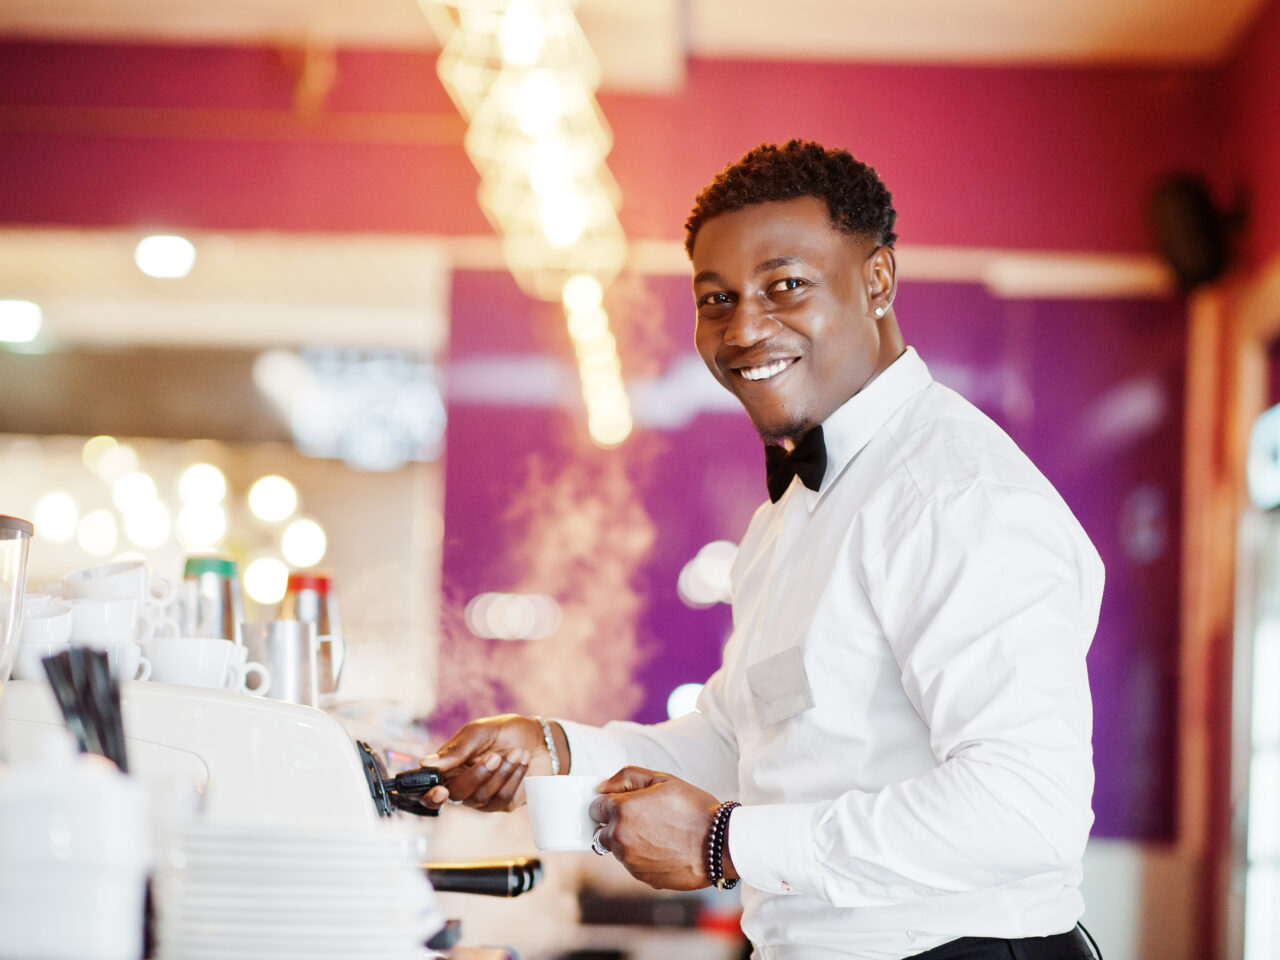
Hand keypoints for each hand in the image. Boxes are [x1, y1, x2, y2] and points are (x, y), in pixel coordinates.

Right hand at [420, 714, 550, 812]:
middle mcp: (462, 785)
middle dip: (478, 775)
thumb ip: (456, 749)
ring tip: (517, 752)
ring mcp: (482, 797)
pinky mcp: (502, 804)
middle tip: (496, 756)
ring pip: (482, 797)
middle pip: (457, 794)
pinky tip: (522, 762)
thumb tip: (426, 763)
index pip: (429, 789)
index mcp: (450, 766)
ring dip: (502, 772)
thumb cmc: (507, 731)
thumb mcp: (481, 731)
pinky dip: (514, 777)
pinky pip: (502, 798)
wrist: (540, 739)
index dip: (429, 796)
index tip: (439, 791)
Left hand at [588, 766, 726, 890]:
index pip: (596, 807)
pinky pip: (632, 864)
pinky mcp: (642, 877)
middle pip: (601, 830)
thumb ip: (626, 777)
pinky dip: (641, 857)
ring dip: (628, 841)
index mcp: (622, 810)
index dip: (610, 803)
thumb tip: (601, 786)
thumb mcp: (662, 779)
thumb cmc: (693, 808)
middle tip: (643, 818)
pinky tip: (663, 848)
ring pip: (616, 849)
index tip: (625, 803)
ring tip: (658, 833)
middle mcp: (620, 837)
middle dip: (615, 824)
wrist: (719, 843)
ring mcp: (630, 860)